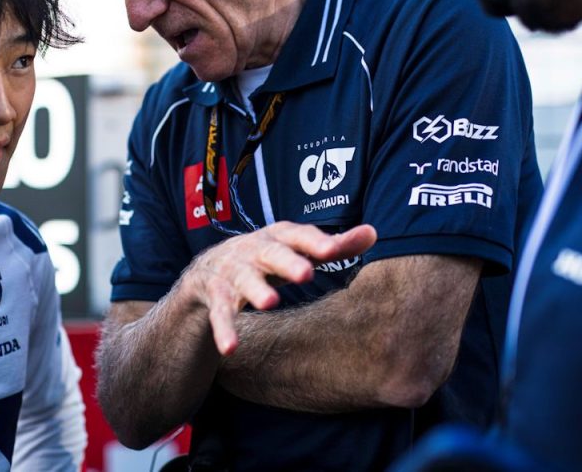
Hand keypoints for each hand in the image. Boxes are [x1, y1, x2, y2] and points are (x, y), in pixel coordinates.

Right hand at [180, 221, 376, 355]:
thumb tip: (374, 232)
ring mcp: (231, 272)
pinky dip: (224, 330)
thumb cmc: (265, 259)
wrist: (207, 270)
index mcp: (276, 237)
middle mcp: (252, 250)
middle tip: (306, 273)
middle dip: (287, 262)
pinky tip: (231, 348)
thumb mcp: (295, 250)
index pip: (297, 235)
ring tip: (271, 303)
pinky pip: (220, 313)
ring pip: (243, 280)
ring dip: (256, 290)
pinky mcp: (214, 295)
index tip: (333, 250)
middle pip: (270, 253)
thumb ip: (333, 246)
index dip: (314, 241)